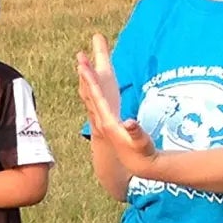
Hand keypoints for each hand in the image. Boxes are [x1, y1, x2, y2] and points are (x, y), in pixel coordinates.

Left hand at [77, 34, 160, 179]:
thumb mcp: (141, 143)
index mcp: (108, 122)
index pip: (97, 98)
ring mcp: (103, 121)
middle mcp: (102, 120)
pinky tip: (91, 80)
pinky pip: (96, 101)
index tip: (83, 66)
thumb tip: (130, 122)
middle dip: (86, 76)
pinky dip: (92, 88)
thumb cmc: (143, 153)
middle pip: (91, 94)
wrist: (139, 166)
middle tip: (80, 57)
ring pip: (91, 97)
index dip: (91, 81)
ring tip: (82, 62)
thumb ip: (135, 132)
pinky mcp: (107, 122)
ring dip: (87, 80)